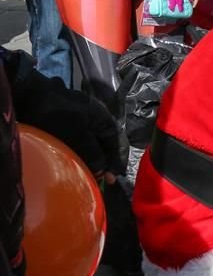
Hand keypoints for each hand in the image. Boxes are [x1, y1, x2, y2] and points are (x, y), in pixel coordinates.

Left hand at [6, 50, 124, 176]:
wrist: (32, 95)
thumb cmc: (58, 114)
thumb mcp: (77, 133)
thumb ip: (92, 152)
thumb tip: (102, 170)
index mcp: (105, 120)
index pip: (118, 144)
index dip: (116, 163)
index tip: (112, 180)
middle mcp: (98, 120)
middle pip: (107, 145)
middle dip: (105, 162)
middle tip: (101, 179)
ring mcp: (85, 120)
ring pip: (95, 144)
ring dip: (94, 158)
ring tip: (90, 173)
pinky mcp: (72, 123)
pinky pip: (83, 141)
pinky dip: (83, 153)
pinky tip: (79, 160)